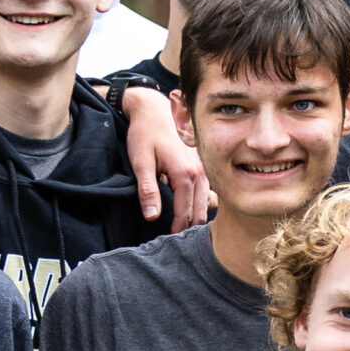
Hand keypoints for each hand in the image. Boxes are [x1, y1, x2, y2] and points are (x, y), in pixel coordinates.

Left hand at [121, 86, 208, 230]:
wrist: (154, 110)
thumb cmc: (145, 134)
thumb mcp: (141, 162)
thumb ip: (148, 190)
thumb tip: (153, 216)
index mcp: (185, 174)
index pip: (185, 213)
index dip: (176, 229)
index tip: (167, 241)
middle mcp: (201, 173)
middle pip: (200, 211)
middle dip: (189, 227)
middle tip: (175, 240)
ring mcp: (205, 168)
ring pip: (207, 203)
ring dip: (196, 216)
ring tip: (183, 227)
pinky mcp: (203, 165)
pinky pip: (208, 191)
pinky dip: (201, 204)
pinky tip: (190, 208)